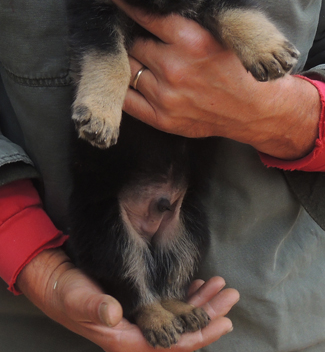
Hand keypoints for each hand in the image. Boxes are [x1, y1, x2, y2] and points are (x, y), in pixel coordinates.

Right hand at [17, 249, 238, 351]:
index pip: (171, 344)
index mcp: (126, 339)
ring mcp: (140, 317)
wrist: (55, 280)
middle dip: (208, 315)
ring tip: (219, 285)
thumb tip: (114, 314)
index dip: (199, 335)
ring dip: (200, 302)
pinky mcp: (139, 301)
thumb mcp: (77, 298)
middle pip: (182, 329)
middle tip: (229, 295)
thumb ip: (95, 307)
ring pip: (179, 316)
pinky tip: (197, 285)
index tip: (222, 321)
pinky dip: (185, 294)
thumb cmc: (66, 292)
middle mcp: (138, 332)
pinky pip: (169, 303)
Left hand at [88, 0, 320, 159]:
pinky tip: (125, 80)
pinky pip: (128, 101)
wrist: (256, 110)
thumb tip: (150, 7)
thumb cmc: (237, 68)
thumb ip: (186, 23)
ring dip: (130, 62)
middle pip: (134, 44)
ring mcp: (166, 96)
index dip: (121, 1)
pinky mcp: (163, 119)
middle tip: (136, 37)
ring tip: (139, 59)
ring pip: (128, 70)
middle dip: (133, 38)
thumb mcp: (218, 35)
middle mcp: (175, 68)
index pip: (145, 15)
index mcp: (191, 41)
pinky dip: (123, 88)